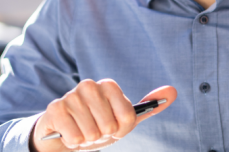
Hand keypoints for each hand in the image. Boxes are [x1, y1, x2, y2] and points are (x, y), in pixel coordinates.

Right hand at [31, 79, 176, 150]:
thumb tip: (173, 91)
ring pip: (91, 133)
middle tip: (93, 130)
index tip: (112, 126)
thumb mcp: (125, 120)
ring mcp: (71, 95)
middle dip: (102, 136)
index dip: (121, 130)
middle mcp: (89, 85)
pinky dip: (73, 142)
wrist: (63, 134)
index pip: (128, 117)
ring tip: (80, 131)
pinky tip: (68, 134)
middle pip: (110, 127)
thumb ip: (150, 106)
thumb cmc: (97, 125)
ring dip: (86, 140)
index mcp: (109, 85)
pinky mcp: (55, 109)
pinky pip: (74, 137)